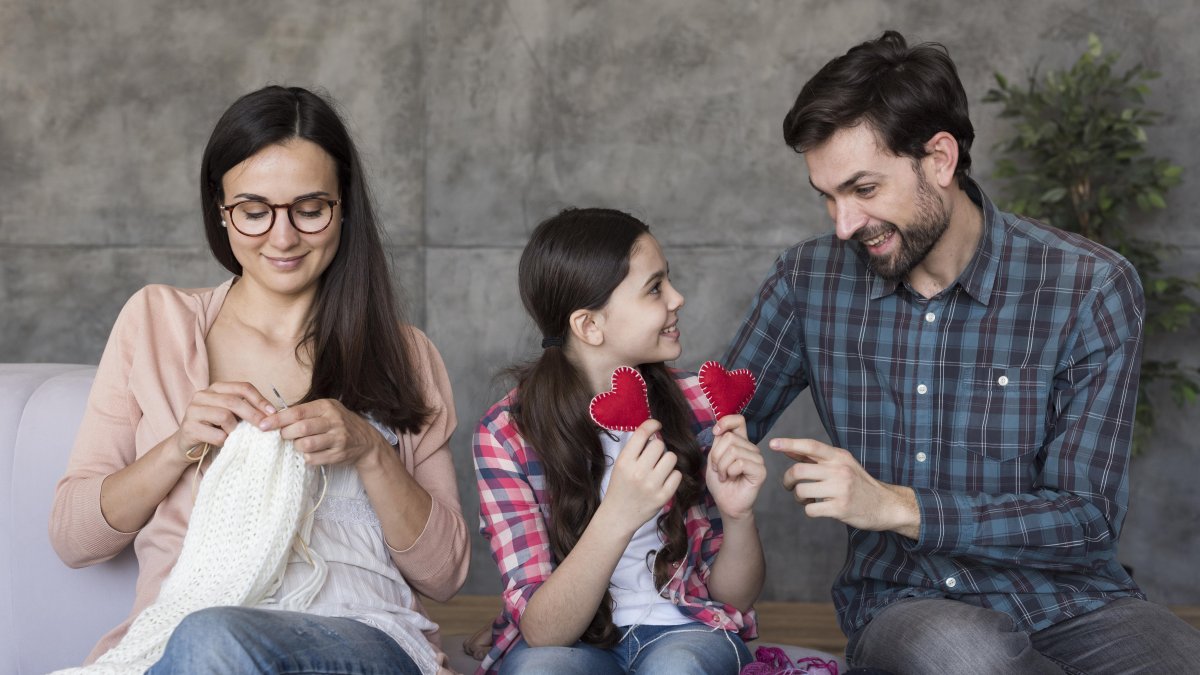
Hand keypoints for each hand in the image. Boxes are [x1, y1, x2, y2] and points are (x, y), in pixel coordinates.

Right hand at [173, 381, 275, 461]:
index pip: (242, 387)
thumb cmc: (214, 428)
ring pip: (224, 416)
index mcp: (216, 388)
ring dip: (236, 430)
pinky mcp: (189, 428)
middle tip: (265, 427)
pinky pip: (216, 435)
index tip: (273, 412)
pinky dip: (225, 441)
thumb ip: (246, 410)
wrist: (187, 445)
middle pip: (234, 401)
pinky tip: (224, 443)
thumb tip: (272, 414)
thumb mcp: (231, 415)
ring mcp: (193, 410)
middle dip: (253, 415)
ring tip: (236, 437)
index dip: (260, 399)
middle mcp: (202, 395)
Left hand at [260, 399, 388, 468]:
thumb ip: (305, 411)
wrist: (366, 440)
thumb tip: (274, 415)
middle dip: (286, 434)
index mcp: (326, 406)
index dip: (277, 419)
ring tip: (298, 444)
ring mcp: (337, 438)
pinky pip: (313, 458)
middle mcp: (334, 421)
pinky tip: (310, 452)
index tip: (263, 425)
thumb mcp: (326, 410)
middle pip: (301, 428)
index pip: (297, 412)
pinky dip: (306, 456)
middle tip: (283, 436)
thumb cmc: (339, 423)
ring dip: (296, 446)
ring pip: (306, 445)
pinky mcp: (338, 454)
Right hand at [598, 419, 681, 531]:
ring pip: (671, 457)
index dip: (653, 424)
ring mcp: (652, 485)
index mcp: (625, 461)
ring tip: (659, 469)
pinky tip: (663, 480)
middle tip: (653, 458)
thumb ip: (636, 449)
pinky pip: (677, 474)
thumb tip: (655, 432)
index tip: (657, 425)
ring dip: (667, 461)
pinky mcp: (663, 496)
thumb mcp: (621, 465)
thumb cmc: (620, 487)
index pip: (642, 433)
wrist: (619, 515)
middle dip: (658, 449)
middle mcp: (638, 472)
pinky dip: (672, 476)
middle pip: (659, 445)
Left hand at [706, 415, 765, 520]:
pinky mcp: (760, 471)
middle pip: (729, 437)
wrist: (726, 503)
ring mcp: (757, 459)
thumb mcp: (713, 459)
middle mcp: (751, 448)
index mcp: (741, 442)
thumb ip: (718, 442)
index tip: (715, 432)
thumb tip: (720, 429)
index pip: (738, 420)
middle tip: (719, 469)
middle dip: (716, 455)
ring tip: (725, 475)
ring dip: (722, 466)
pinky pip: (740, 463)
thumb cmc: (720, 483)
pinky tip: (731, 479)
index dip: (725, 421)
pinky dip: (730, 472)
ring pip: (733, 450)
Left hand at [771, 437, 919, 537]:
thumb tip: (787, 449)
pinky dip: (810, 510)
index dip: (790, 443)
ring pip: (802, 491)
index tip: (773, 443)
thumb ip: (815, 458)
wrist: (886, 505)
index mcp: (839, 457)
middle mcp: (840, 470)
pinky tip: (819, 508)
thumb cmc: (859, 483)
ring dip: (799, 498)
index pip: (811, 446)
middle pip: (799, 471)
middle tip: (790, 487)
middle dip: (788, 481)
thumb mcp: (841, 464)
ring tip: (809, 499)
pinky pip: (810, 509)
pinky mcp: (841, 508)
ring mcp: (841, 489)